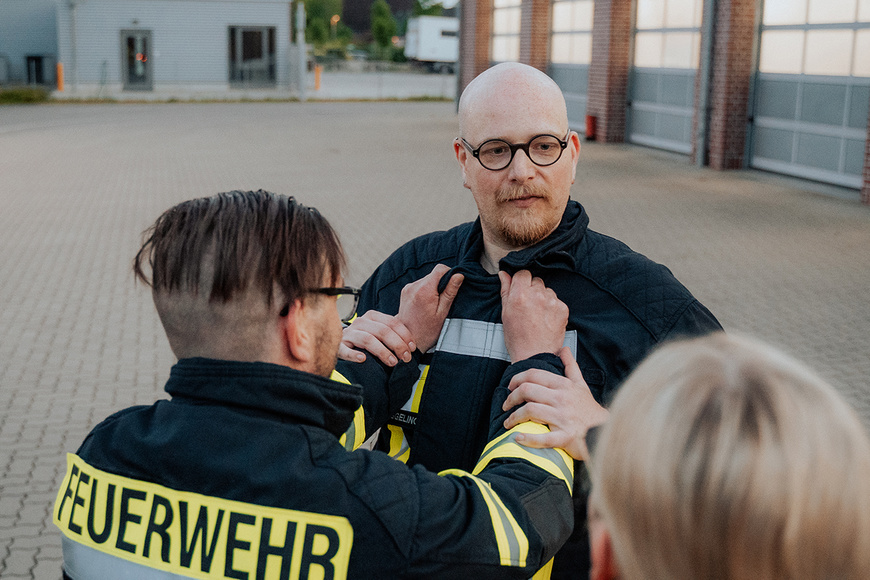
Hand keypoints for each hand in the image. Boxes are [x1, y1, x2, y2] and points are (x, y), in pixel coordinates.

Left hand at [337, 264, 463, 365]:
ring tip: (434, 306)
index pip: (440, 269)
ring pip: (427, 280)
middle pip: (433, 275)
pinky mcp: (405, 292)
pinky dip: (426, 292)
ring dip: (433, 288)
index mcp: (424, 290)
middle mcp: (414, 286)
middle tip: (443, 301)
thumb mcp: (443, 313)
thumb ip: (450, 292)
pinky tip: (426, 306)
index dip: (450, 274)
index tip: (453, 287)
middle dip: (441, 284)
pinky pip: (420, 285)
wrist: (408, 341)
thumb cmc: (428, 331)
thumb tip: (458, 275)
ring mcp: (408, 288)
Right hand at [338, 311, 415, 365]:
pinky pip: (345, 350)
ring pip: (368, 339)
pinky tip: (363, 359)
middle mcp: (360, 322)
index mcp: (372, 316)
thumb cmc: (365, 340)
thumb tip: (412, 346)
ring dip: (382, 351)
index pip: (391, 322)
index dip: (404, 335)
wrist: (342, 344)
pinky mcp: (339, 346)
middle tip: (405, 358)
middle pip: (382, 330)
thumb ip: (393, 334)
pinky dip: (354, 354)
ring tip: (392, 362)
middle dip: (397, 345)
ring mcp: (348, 334)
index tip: (412, 348)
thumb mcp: (379, 333)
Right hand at [499, 270, 567, 361]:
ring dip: (543, 298)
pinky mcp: (562, 309)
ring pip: (548, 290)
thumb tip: (503, 274)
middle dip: (532, 290)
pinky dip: (553, 308)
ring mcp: (551, 301)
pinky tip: (546, 319)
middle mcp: (537, 295)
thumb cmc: (517, 337)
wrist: (534, 356)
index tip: (521, 291)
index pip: (523, 273)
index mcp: (520, 294)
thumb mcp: (505, 313)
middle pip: (536, 281)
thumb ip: (505, 290)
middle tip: (529, 306)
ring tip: (538, 315)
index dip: (521, 282)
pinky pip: (557, 301)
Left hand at [503, 347, 608, 460]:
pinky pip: (543, 438)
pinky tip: (518, 438)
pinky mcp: (565, 437)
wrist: (605, 431)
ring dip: (514, 417)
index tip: (510, 387)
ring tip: (508, 422)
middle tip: (505, 405)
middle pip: (527, 390)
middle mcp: (562, 399)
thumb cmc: (589, 410)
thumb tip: (564, 349)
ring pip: (530, 411)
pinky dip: (528, 438)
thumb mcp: (581, 385)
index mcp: (564, 386)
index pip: (534, 375)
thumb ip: (571, 367)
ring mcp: (563, 418)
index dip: (517, 379)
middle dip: (511, 397)